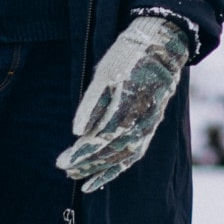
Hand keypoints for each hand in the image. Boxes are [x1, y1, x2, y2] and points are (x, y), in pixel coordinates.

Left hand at [55, 15, 192, 193]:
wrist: (160, 47)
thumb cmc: (127, 57)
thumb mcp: (104, 74)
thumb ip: (91, 104)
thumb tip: (77, 132)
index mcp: (128, 106)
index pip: (102, 139)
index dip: (82, 153)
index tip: (63, 161)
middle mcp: (141, 121)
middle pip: (111, 151)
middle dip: (85, 163)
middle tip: (62, 168)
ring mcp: (148, 126)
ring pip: (123, 157)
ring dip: (99, 169)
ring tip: (76, 176)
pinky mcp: (150, 128)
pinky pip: (134, 154)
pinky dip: (117, 168)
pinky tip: (100, 176)